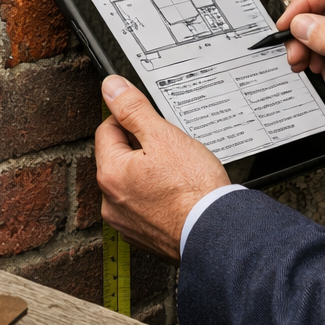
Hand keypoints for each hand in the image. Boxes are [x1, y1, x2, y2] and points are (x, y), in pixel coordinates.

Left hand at [94, 75, 229, 260]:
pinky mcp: (143, 236)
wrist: (216, 232)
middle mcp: (111, 201)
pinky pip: (144, 207)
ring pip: (132, 183)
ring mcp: (126, 221)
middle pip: (119, 158)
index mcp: (110, 173)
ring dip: (148, 175)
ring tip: (176, 175)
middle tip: (170, 151)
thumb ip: (133, 109)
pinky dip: (156, 199)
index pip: (108, 130)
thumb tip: (111, 88)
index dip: (131, 120)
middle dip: (141, 149)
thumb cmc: (193, 189)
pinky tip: (177, 195)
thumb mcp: (163, 136)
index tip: (151, 123)